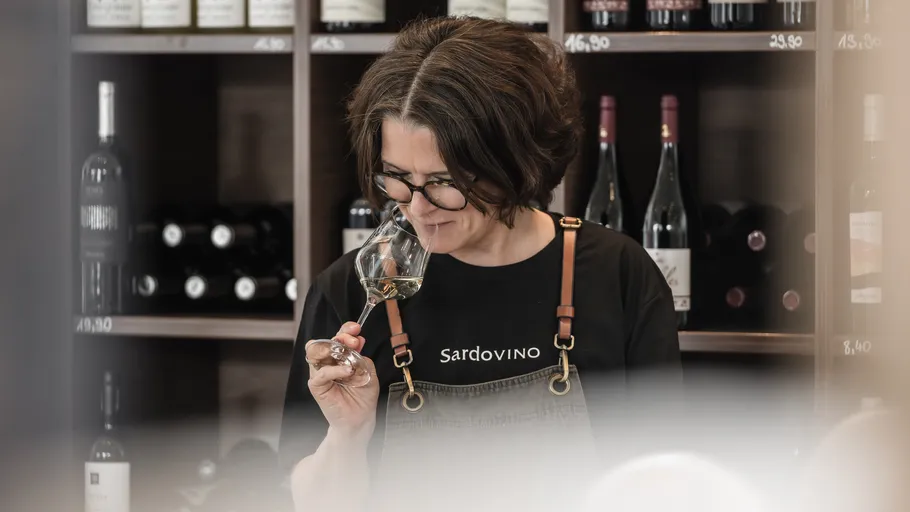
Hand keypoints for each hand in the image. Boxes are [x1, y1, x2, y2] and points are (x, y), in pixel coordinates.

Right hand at [306, 322, 379, 442]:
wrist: (361, 418)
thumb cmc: (363, 396)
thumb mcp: (368, 371)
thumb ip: (361, 356)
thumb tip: (358, 341)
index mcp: (339, 357)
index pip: (337, 337)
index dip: (346, 330)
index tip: (357, 328)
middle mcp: (328, 363)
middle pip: (325, 341)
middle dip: (341, 336)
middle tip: (354, 341)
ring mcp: (320, 373)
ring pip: (316, 352)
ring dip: (333, 349)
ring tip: (349, 354)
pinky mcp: (317, 386)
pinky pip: (321, 373)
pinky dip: (334, 370)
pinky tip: (347, 371)